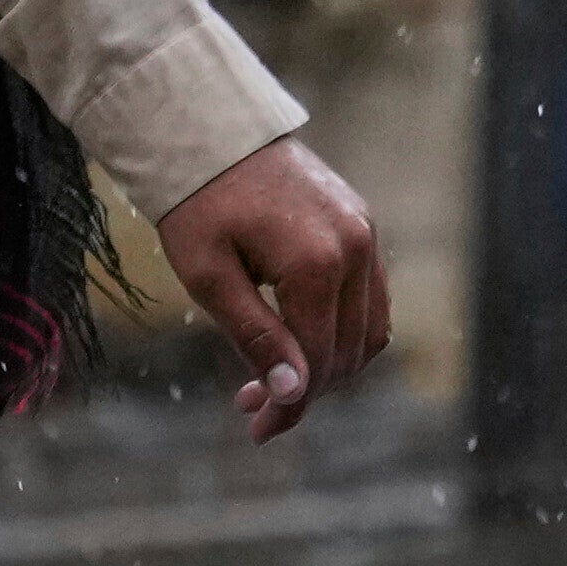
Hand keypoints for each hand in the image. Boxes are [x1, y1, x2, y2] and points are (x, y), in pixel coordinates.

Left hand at [152, 137, 391, 440]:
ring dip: (327, 366)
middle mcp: (356, 249)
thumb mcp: (210, 278)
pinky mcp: (363, 227)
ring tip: (272, 380)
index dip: (290, 405)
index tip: (256, 431)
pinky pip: (369, 299)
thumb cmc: (197, 205)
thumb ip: (256, 336)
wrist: (210, 134)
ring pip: (368, 332)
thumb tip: (294, 393)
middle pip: (348, 353)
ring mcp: (366, 235)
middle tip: (250, 408)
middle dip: (304, 391)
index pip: (319, 361)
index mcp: (317, 263)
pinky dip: (341, 331)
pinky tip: (298, 342)